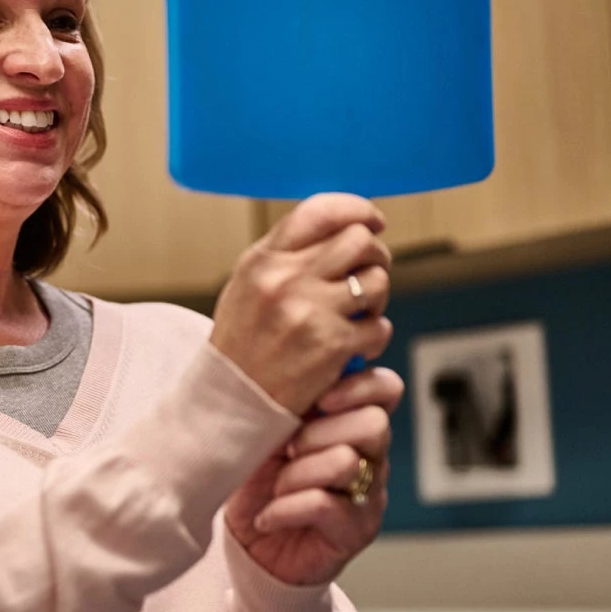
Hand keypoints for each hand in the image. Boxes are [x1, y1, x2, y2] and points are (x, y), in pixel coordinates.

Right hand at [210, 193, 393, 416]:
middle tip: (365, 278)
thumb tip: (342, 227)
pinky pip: (379, 327)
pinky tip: (352, 348)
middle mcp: (284, 279)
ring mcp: (308, 311)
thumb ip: (286, 255)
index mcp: (263, 260)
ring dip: (375, 299)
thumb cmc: (243, 345)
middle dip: (374, 257)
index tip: (372, 221)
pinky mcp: (331, 345)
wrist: (231, 401)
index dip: (357, 210)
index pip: (319, 212)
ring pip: (377, 281)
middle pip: (359, 241)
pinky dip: (373, 338)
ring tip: (355, 317)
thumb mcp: (247, 286)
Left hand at [224, 367, 403, 585]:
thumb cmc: (258, 481)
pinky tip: (267, 516)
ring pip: (346, 463)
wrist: (248, 547)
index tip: (320, 398)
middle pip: (373, 423)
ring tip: (275, 487)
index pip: (386, 388)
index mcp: (351, 421)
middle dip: (317, 433)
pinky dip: (284, 509)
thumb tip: (288, 359)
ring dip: (296, 474)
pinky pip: (324, 506)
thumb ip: (287, 396)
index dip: (359, 385)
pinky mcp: (354, 531)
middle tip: (286, 450)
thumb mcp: (266, 430)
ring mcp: (367, 494)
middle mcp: (370, 456)